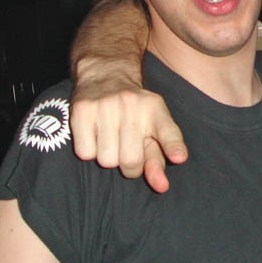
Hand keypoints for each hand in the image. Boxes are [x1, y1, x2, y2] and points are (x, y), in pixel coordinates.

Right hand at [70, 87, 187, 192]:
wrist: (106, 75)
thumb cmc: (135, 112)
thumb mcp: (153, 129)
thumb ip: (158, 159)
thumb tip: (161, 187)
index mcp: (156, 110)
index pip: (168, 131)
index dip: (173, 146)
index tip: (179, 158)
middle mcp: (132, 105)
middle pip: (130, 161)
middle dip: (130, 167)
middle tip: (128, 153)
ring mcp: (105, 106)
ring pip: (106, 160)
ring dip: (109, 159)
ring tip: (112, 141)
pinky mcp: (81, 110)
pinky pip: (85, 153)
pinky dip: (90, 152)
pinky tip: (96, 136)